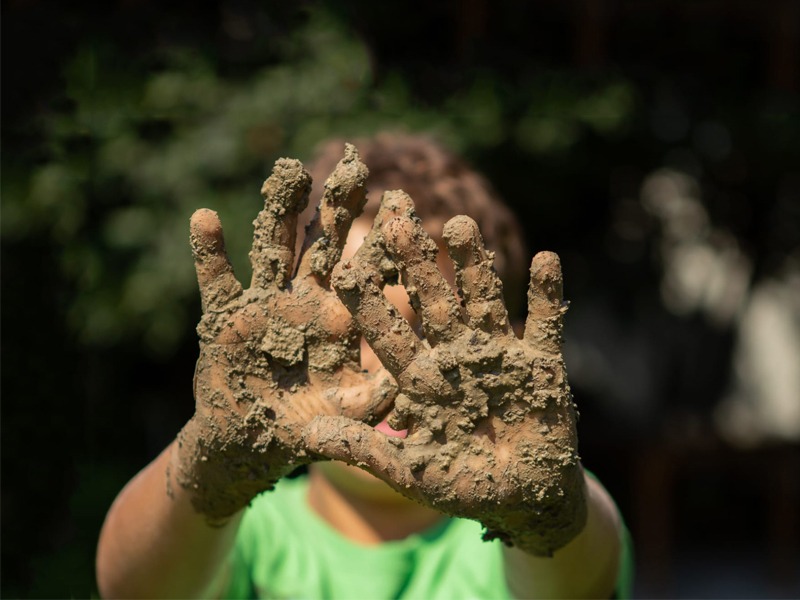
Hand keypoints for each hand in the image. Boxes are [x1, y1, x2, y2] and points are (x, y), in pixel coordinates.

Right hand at [174, 145, 404, 522]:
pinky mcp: (225, 315)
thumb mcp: (346, 415)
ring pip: (274, 248)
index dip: (384, 237)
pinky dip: (209, 252)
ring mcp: (265, 302)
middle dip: (338, 208)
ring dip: (280, 211)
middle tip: (354, 164)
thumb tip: (409, 386)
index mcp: (341, 317)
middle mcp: (305, 299)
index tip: (403, 199)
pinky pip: (216, 279)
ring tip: (290, 168)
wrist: (249, 439)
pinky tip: (204, 218)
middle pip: (325, 245)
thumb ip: (375, 401)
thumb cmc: (306, 427)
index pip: (367, 269)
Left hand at [304, 214, 586, 555]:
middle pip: (434, 302)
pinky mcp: (542, 364)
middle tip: (396, 221)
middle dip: (417, 265)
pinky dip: (547, 295)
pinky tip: (546, 259)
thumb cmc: (462, 485)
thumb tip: (308, 435)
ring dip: (473, 266)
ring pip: (483, 301)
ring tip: (458, 223)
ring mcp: (499, 355)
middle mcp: (456, 356)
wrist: (524, 499)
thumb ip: (364, 450)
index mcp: (421, 378)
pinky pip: (546, 324)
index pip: (389, 334)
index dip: (369, 303)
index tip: (344, 269)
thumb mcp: (409, 471)